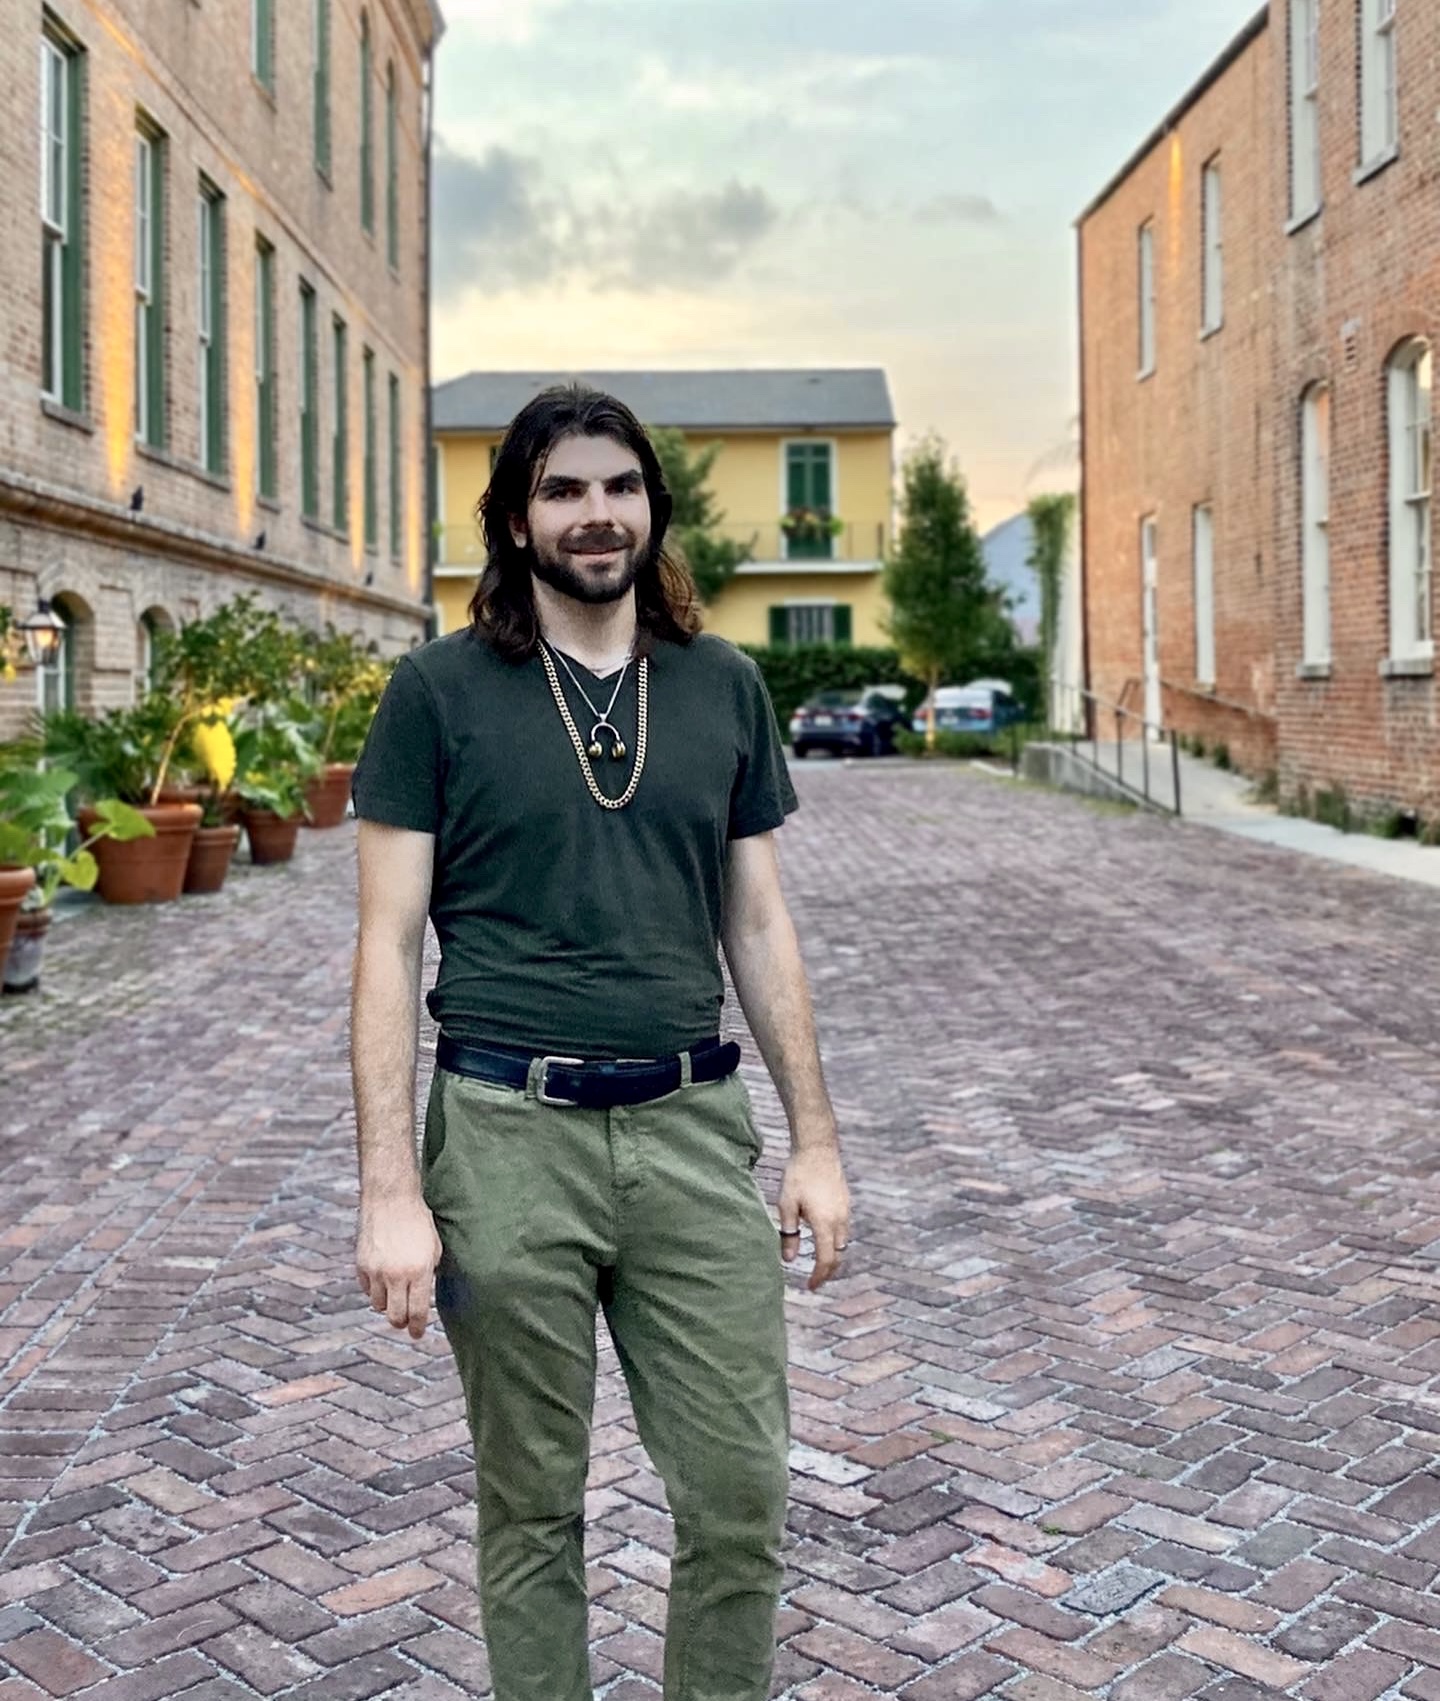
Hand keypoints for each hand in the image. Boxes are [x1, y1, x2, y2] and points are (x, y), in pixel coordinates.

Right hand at [356, 1193, 443, 1339]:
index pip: (417, 1312)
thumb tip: (423, 1299)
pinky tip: (383, 1279)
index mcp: (419, 1272)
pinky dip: (374, 1290)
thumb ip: (429, 1276)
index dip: (417, 1328)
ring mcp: (376, 1271)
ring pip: (378, 1305)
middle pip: (395, 1317)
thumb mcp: (433, 1249)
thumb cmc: (419, 1222)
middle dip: (401, 1323)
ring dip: (387, 1304)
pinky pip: (367, 1290)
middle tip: (406, 1322)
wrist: (391, 1198)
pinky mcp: (361, 1265)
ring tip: (395, 1294)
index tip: (417, 1335)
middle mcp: (396, 1275)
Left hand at [778, 1145, 850, 1290]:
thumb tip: (789, 1260)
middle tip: (815, 1280)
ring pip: (843, 1243)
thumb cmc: (799, 1175)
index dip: (819, 1277)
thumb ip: (789, 1234)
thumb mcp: (787, 1205)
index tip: (810, 1287)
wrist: (818, 1148)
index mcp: (825, 1224)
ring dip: (832, 1256)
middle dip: (828, 1271)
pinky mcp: (845, 1202)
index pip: (826, 1260)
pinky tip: (823, 1238)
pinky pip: (844, 1229)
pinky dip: (835, 1241)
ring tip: (819, 1262)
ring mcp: (845, 1211)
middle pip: (838, 1255)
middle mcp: (840, 1220)